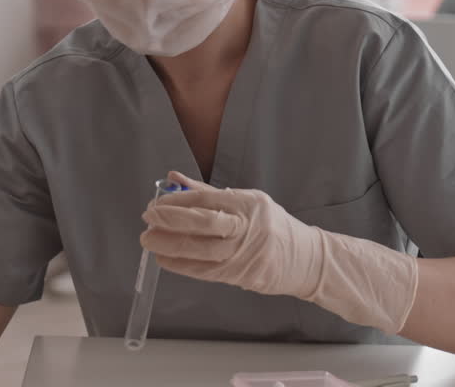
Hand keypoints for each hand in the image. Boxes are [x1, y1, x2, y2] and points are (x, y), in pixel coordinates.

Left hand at [141, 172, 417, 333]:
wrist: (306, 259)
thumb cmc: (273, 227)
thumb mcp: (246, 202)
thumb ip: (208, 193)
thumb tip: (173, 179)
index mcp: (249, 203)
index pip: (207, 199)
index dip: (177, 202)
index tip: (156, 203)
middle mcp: (249, 226)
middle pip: (205, 222)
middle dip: (172, 220)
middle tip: (148, 218)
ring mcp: (247, 253)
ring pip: (203, 249)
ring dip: (171, 246)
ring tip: (149, 241)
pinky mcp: (244, 275)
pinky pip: (206, 271)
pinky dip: (182, 266)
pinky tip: (165, 260)